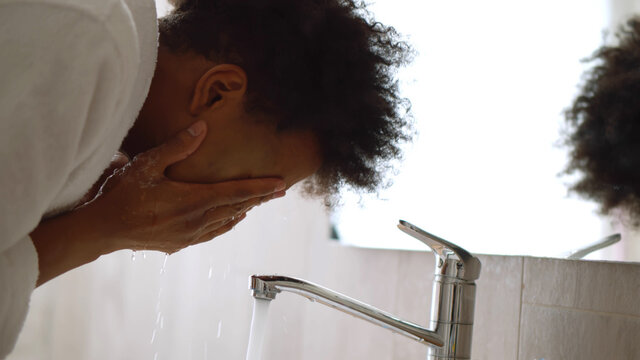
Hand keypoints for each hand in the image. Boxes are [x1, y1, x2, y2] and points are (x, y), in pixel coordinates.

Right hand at [31, 121, 285, 285]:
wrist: (103, 230)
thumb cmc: (122, 195)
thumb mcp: (147, 165)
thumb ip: (177, 146)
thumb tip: (202, 127)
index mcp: (192, 200)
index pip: (236, 193)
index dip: (261, 188)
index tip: (281, 185)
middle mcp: (196, 220)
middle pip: (236, 208)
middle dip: (259, 199)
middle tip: (278, 191)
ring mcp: (189, 235)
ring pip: (226, 222)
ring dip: (244, 211)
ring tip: (258, 202)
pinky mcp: (179, 243)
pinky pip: (212, 233)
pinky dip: (227, 224)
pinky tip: (230, 220)